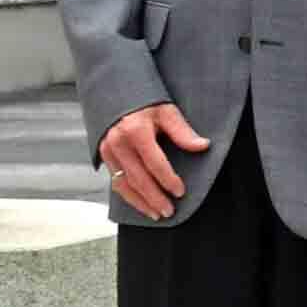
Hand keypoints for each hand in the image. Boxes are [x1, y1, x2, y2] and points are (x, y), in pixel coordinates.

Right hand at [97, 102, 206, 221]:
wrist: (118, 93)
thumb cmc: (145, 101)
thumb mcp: (167, 111)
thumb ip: (183, 131)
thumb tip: (203, 146)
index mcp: (135, 131)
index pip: (154, 163)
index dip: (168, 179)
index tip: (180, 192)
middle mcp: (118, 143)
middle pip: (138, 178)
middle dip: (154, 198)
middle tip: (169, 212)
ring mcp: (107, 150)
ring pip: (123, 184)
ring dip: (140, 202)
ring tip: (156, 214)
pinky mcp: (103, 155)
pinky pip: (115, 181)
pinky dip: (128, 195)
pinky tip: (140, 203)